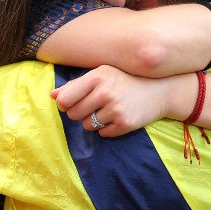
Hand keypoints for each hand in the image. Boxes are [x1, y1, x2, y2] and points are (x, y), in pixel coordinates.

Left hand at [51, 65, 167, 136]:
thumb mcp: (102, 75)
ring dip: (93, 122)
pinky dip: (106, 129)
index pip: (64, 99)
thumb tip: (52, 96)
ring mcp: (116, 109)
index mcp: (97, 77)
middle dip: (80, 113)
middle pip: (73, 114)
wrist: (158, 91)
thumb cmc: (124, 81)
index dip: (64, 104)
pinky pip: (102, 133)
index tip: (70, 103)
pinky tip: (117, 117)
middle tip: (93, 107)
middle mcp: (106, 92)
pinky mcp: (125, 123)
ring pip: (87, 126)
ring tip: (108, 111)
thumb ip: (76, 85)